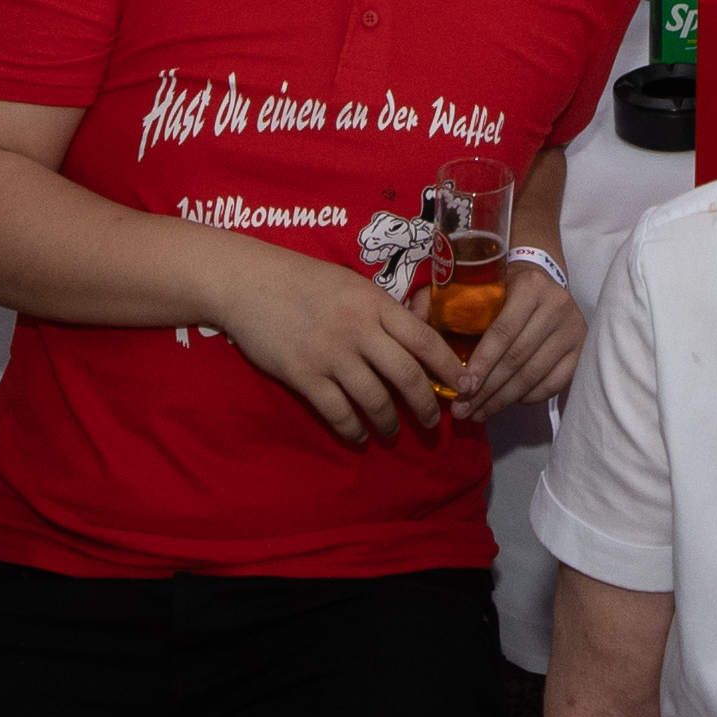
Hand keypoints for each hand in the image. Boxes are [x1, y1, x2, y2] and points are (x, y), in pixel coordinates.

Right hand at [209, 241, 462, 443]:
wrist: (250, 283)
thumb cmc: (305, 281)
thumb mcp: (353, 284)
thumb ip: (386, 307)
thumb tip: (424, 323)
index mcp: (376, 304)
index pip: (425, 340)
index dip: (450, 368)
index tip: (466, 386)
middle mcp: (359, 330)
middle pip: (406, 376)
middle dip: (425, 406)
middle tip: (433, 424)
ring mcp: (331, 355)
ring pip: (375, 399)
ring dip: (389, 422)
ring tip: (391, 432)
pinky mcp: (304, 375)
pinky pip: (337, 412)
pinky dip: (353, 429)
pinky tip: (359, 435)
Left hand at [451, 261, 579, 421]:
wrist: (542, 278)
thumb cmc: (500, 286)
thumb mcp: (473, 283)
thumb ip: (440, 301)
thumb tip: (411, 325)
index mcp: (529, 287)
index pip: (502, 333)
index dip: (480, 364)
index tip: (461, 388)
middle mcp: (557, 306)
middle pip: (517, 359)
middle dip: (486, 390)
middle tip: (463, 411)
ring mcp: (573, 330)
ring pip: (534, 375)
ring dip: (503, 400)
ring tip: (478, 414)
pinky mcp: (582, 350)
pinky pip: (553, 384)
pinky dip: (528, 397)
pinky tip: (507, 402)